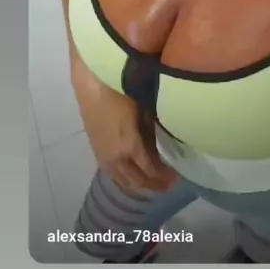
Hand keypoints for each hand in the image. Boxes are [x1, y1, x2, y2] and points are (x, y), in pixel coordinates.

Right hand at [75, 75, 178, 193]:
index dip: (163, 177)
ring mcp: (103, 156)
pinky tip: (132, 178)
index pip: (149, 170)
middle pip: (136, 180)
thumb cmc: (121, 90)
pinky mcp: (96, 151)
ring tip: (152, 185)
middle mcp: (116, 157)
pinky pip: (112, 174)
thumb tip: (159, 146)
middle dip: (153, 185)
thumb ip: (151, 131)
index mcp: (129, 146)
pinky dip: (124, 179)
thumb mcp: (143, 111)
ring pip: (122, 180)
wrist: (92, 82)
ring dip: (138, 185)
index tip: (177, 179)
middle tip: (168, 186)